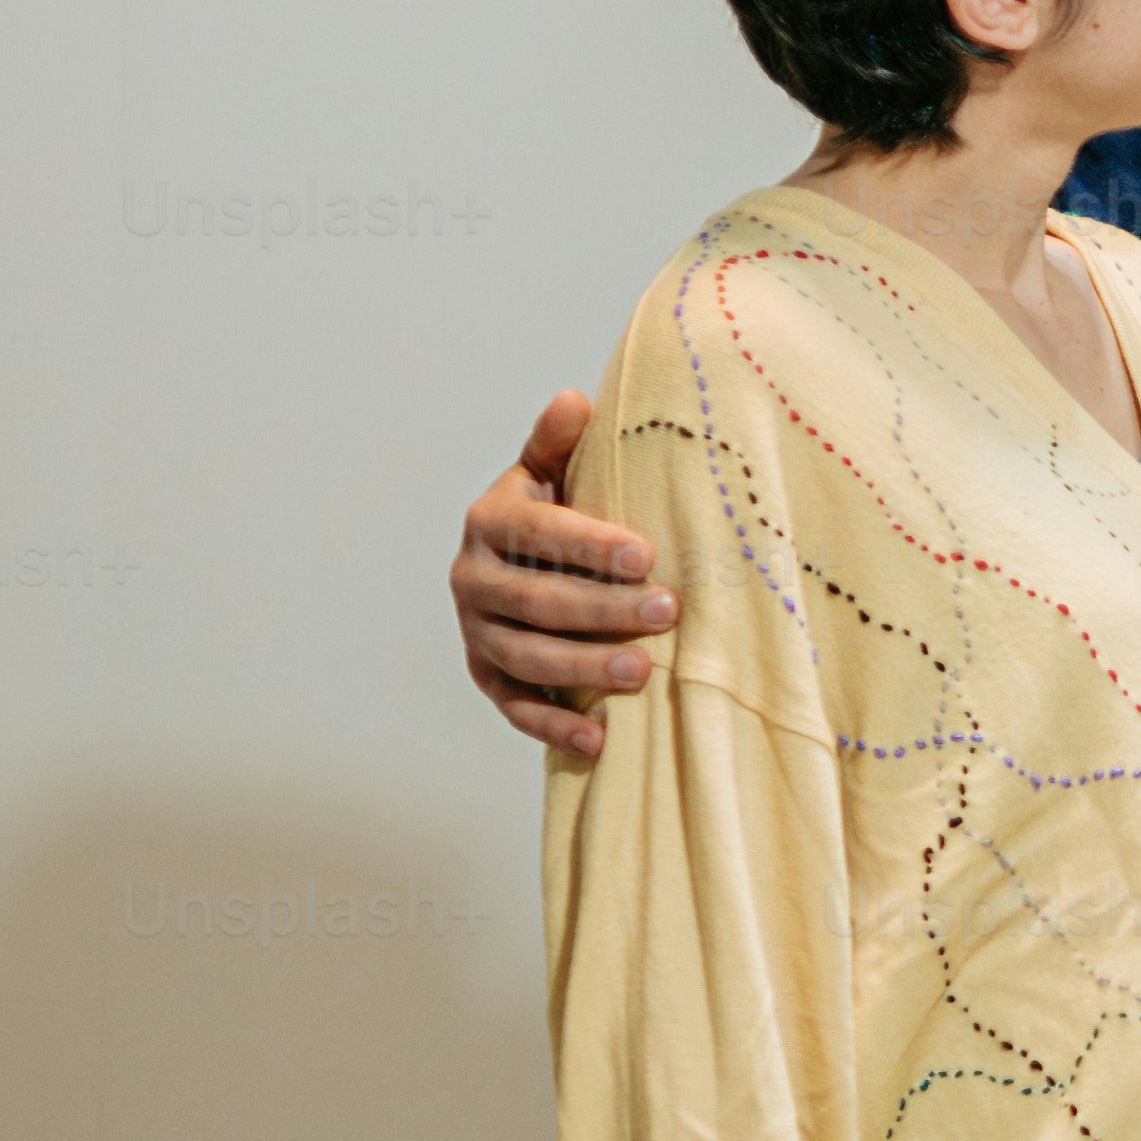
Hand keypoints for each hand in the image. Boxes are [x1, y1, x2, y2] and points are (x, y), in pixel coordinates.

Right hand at [459, 390, 673, 760]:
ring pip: (527, 657)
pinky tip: (599, 740)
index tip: (646, 554)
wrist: (516, 563)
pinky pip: (515, 708)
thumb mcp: (550, 474)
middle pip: (536, 601)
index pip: (537, 533)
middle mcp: (473, 579)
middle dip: (603, 610)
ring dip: (584, 668)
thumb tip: (575, 400)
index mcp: (490, 521)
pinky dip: (554, 727)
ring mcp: (477, 632)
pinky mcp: (488, 677)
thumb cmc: (551, 516)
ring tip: (643, 673)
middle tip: (667, 612)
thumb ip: (558, 444)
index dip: (589, 544)